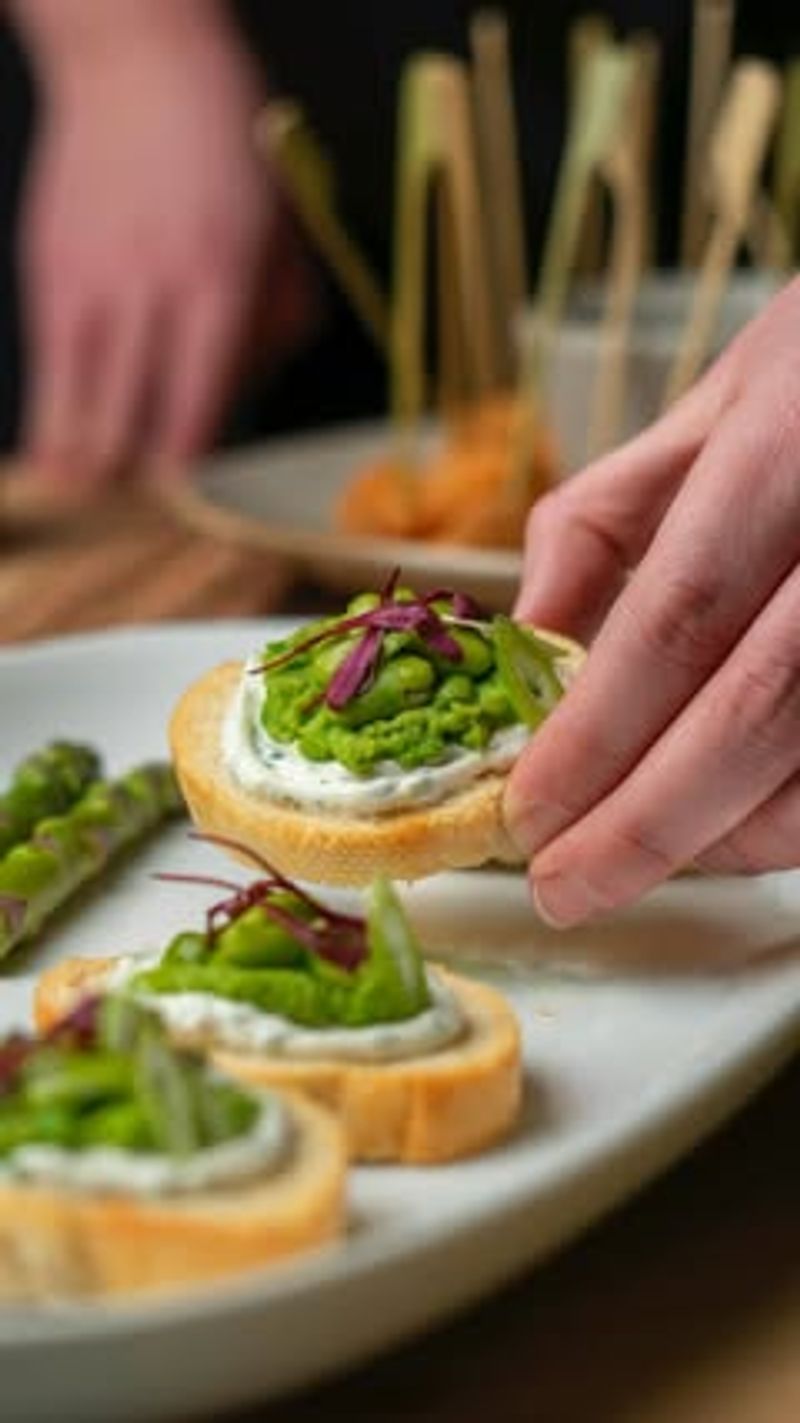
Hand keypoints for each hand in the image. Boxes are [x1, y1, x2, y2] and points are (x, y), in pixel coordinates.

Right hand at [16, 3, 313, 484]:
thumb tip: (243, 394)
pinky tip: (55, 451)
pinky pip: (48, 368)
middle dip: (131, 479)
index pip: (195, 405)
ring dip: (81, 464)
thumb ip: (277, 323)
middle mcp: (149, 292)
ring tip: (85, 500)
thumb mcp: (284, 236)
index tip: (185, 500)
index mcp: (218, 286)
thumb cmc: (228, 153)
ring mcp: (90, 283)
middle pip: (128, 421)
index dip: (186, 467)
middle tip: (138, 510)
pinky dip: (50, 419)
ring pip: (76, 406)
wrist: (141, 65)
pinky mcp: (48, 272)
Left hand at [504, 276, 799, 925]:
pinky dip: (793, 820)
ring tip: (638, 858)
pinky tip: (734, 827)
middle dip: (648, 820)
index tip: (528, 811)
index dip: (598, 733)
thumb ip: (605, 522)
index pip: (679, 615)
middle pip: (758, 708)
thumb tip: (523, 649)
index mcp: (791, 439)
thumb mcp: (711, 410)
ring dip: (726, 837)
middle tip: (566, 885)